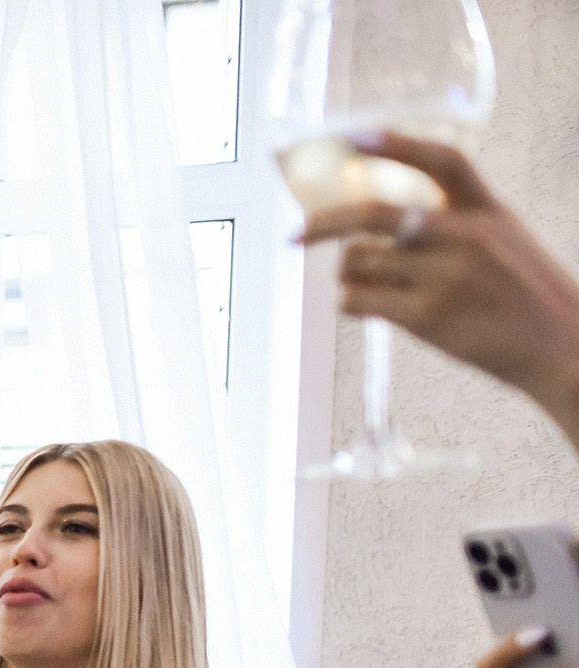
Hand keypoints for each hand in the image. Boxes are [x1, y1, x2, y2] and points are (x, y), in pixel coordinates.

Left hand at [299, 134, 578, 421]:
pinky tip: (368, 307)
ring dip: (350, 274)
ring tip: (370, 286)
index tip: (356, 137)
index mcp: (487, 211)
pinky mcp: (427, 316)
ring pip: (358, 262)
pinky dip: (351, 302)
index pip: (443, 161)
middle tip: (297, 233)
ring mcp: (444, 276)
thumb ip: (455, 228)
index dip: (398, 144)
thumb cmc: (525, 297)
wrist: (559, 346)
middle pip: (373, 215)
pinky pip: (359, 300)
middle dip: (325, 223)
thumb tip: (380, 235)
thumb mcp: (504, 242)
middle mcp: (464, 237)